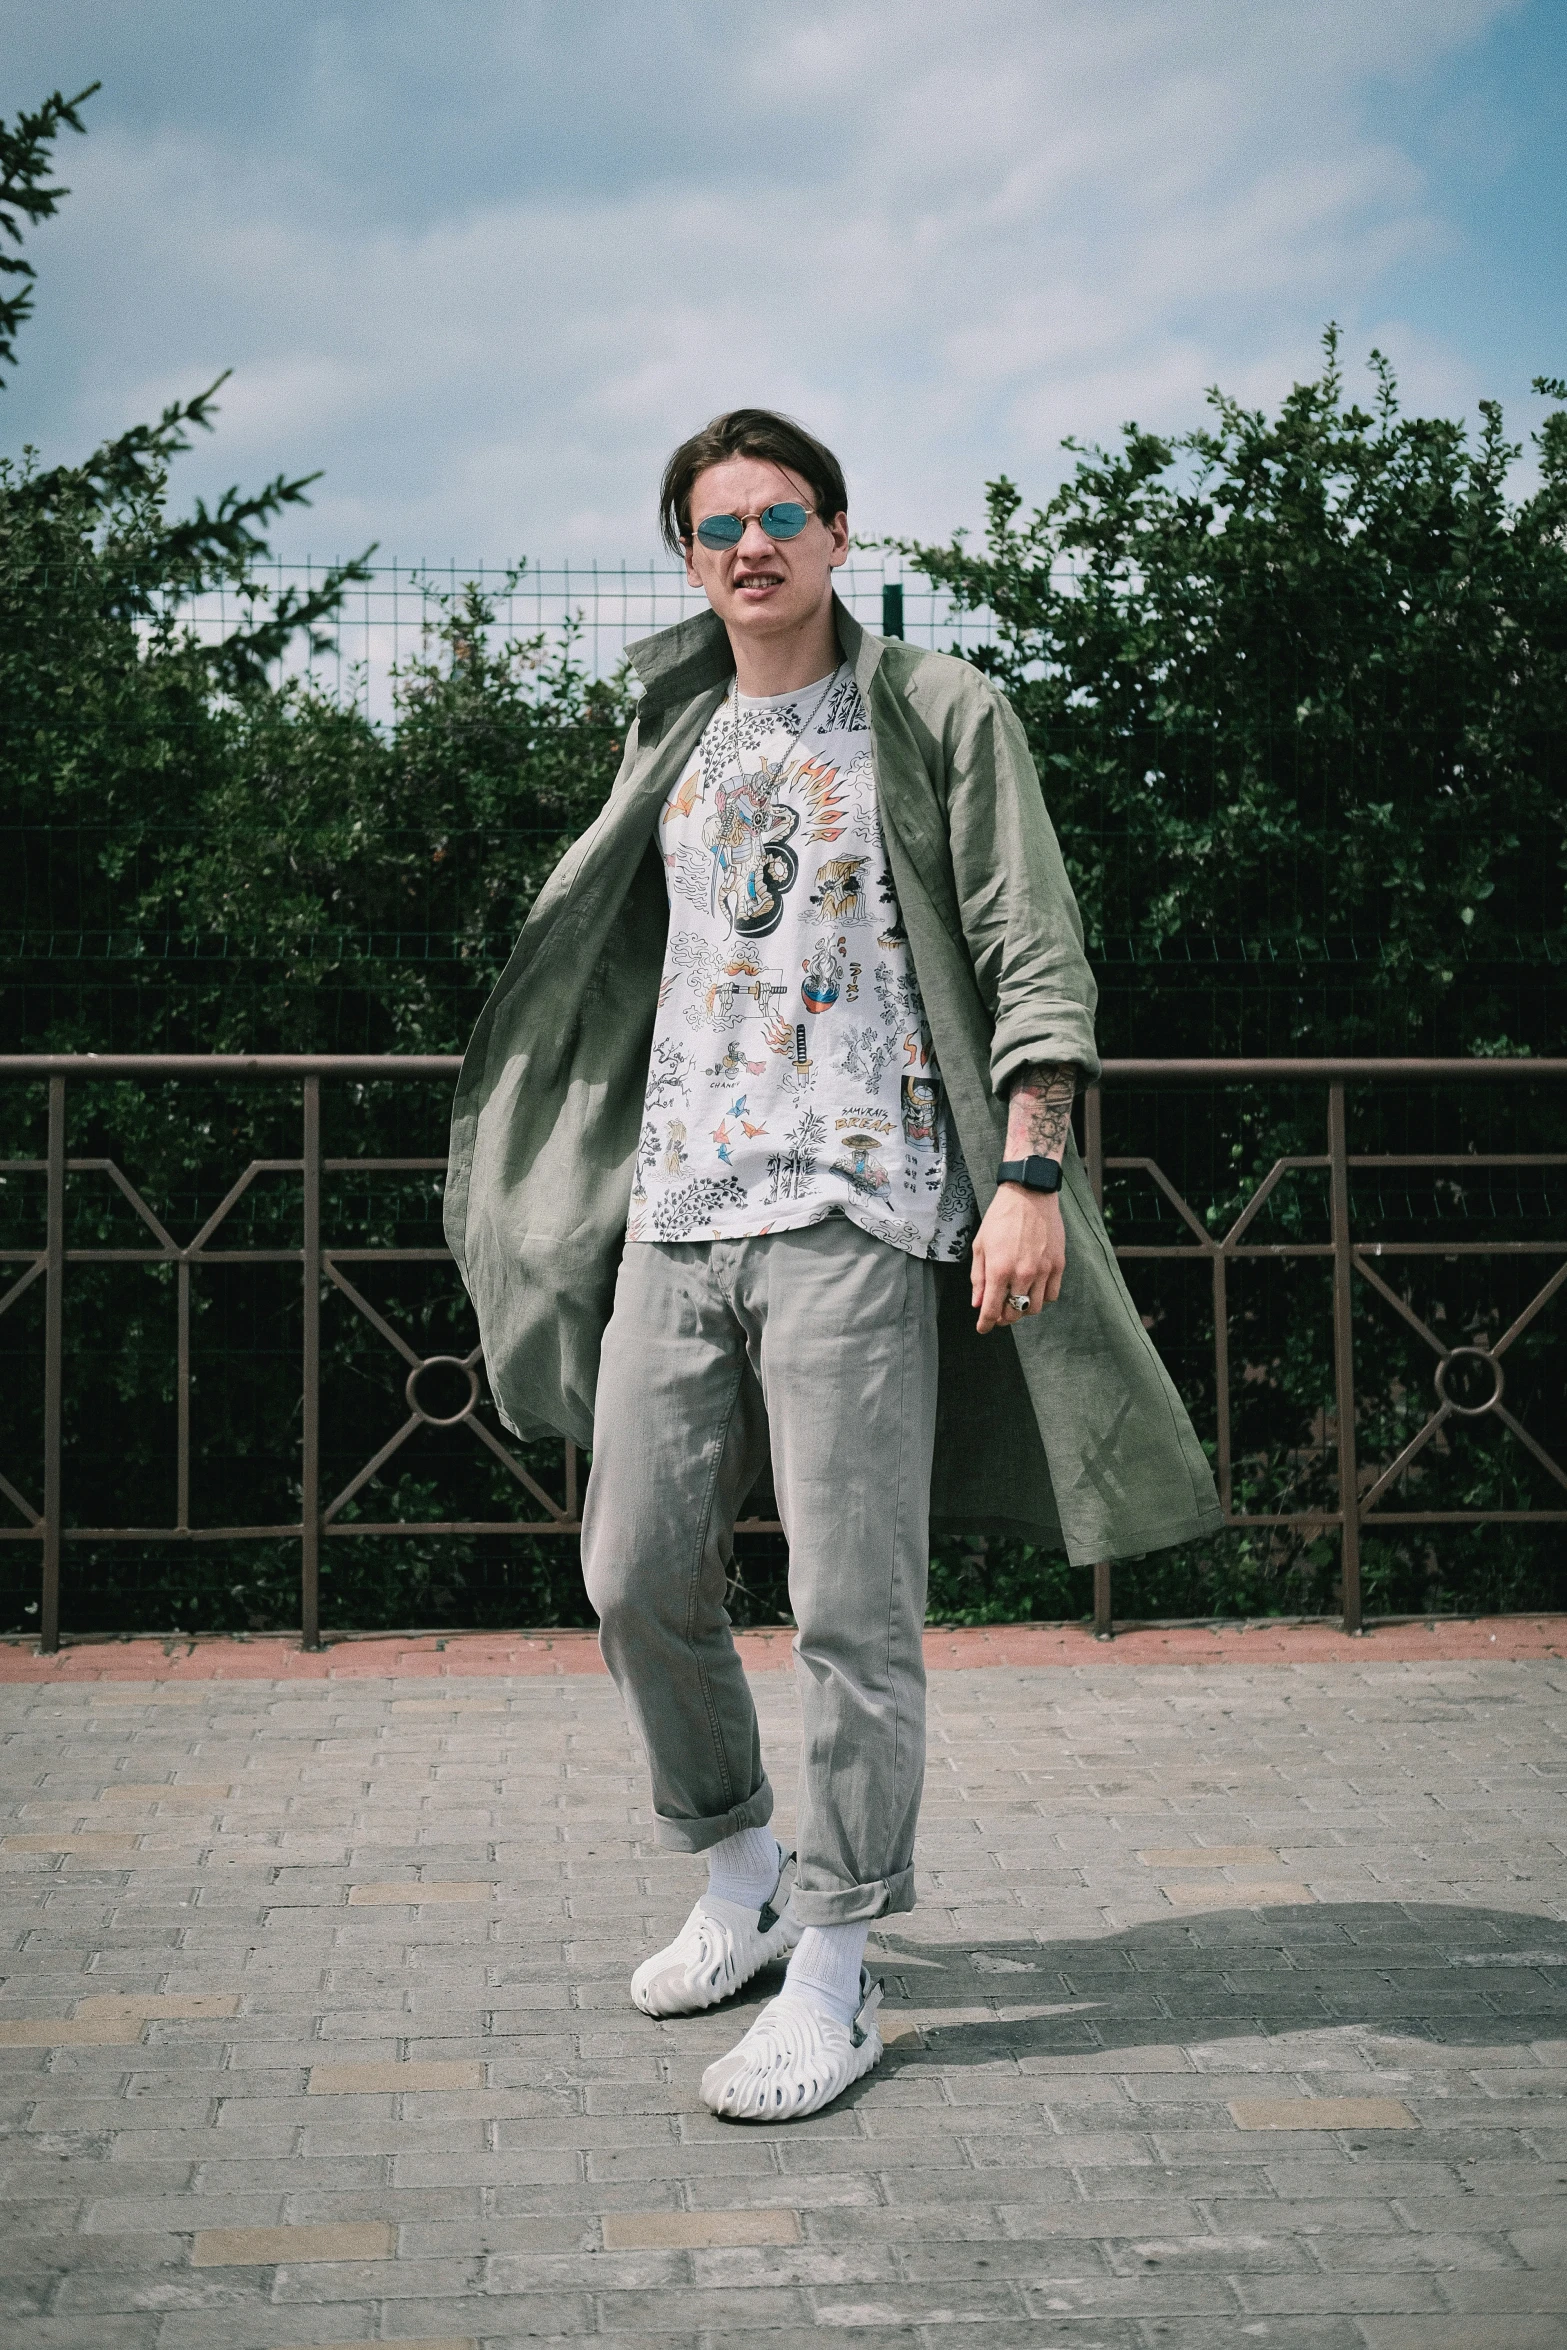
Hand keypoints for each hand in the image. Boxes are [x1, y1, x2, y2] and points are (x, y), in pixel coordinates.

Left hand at [971, 1182, 1065, 1332]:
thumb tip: (978, 1304)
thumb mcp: (981, 1246)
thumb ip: (979, 1278)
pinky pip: (1052, 1294)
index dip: (986, 1324)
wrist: (1029, 1195)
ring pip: (1035, 1308)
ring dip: (1023, 1309)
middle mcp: (1023, 1273)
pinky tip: (1033, 1289)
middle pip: (1015, 1313)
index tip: (983, 1329)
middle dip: (1004, 1317)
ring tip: (1016, 1299)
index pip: (992, 1310)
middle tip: (998, 1311)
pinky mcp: (1058, 1264)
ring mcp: (1044, 1270)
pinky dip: (1041, 1298)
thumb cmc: (1000, 1218)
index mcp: (1000, 1269)